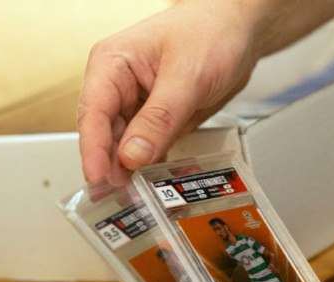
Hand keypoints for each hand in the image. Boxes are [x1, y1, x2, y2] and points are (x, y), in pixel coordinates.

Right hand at [77, 0, 333, 182]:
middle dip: (111, 169)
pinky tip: (154, 186)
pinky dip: (149, 168)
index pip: (93, 114)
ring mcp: (135, 106)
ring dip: (130, 173)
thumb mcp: (186, 75)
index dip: (94, 151)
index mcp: (111, 64)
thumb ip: (158, 118)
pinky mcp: (154, 121)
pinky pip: (146, 150)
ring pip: (123, 148)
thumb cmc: (212, 30)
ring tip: (136, 199)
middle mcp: (117, 87)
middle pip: (104, 136)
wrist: (240, 29)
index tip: (100, 181)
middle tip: (120, 200)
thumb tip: (131, 156)